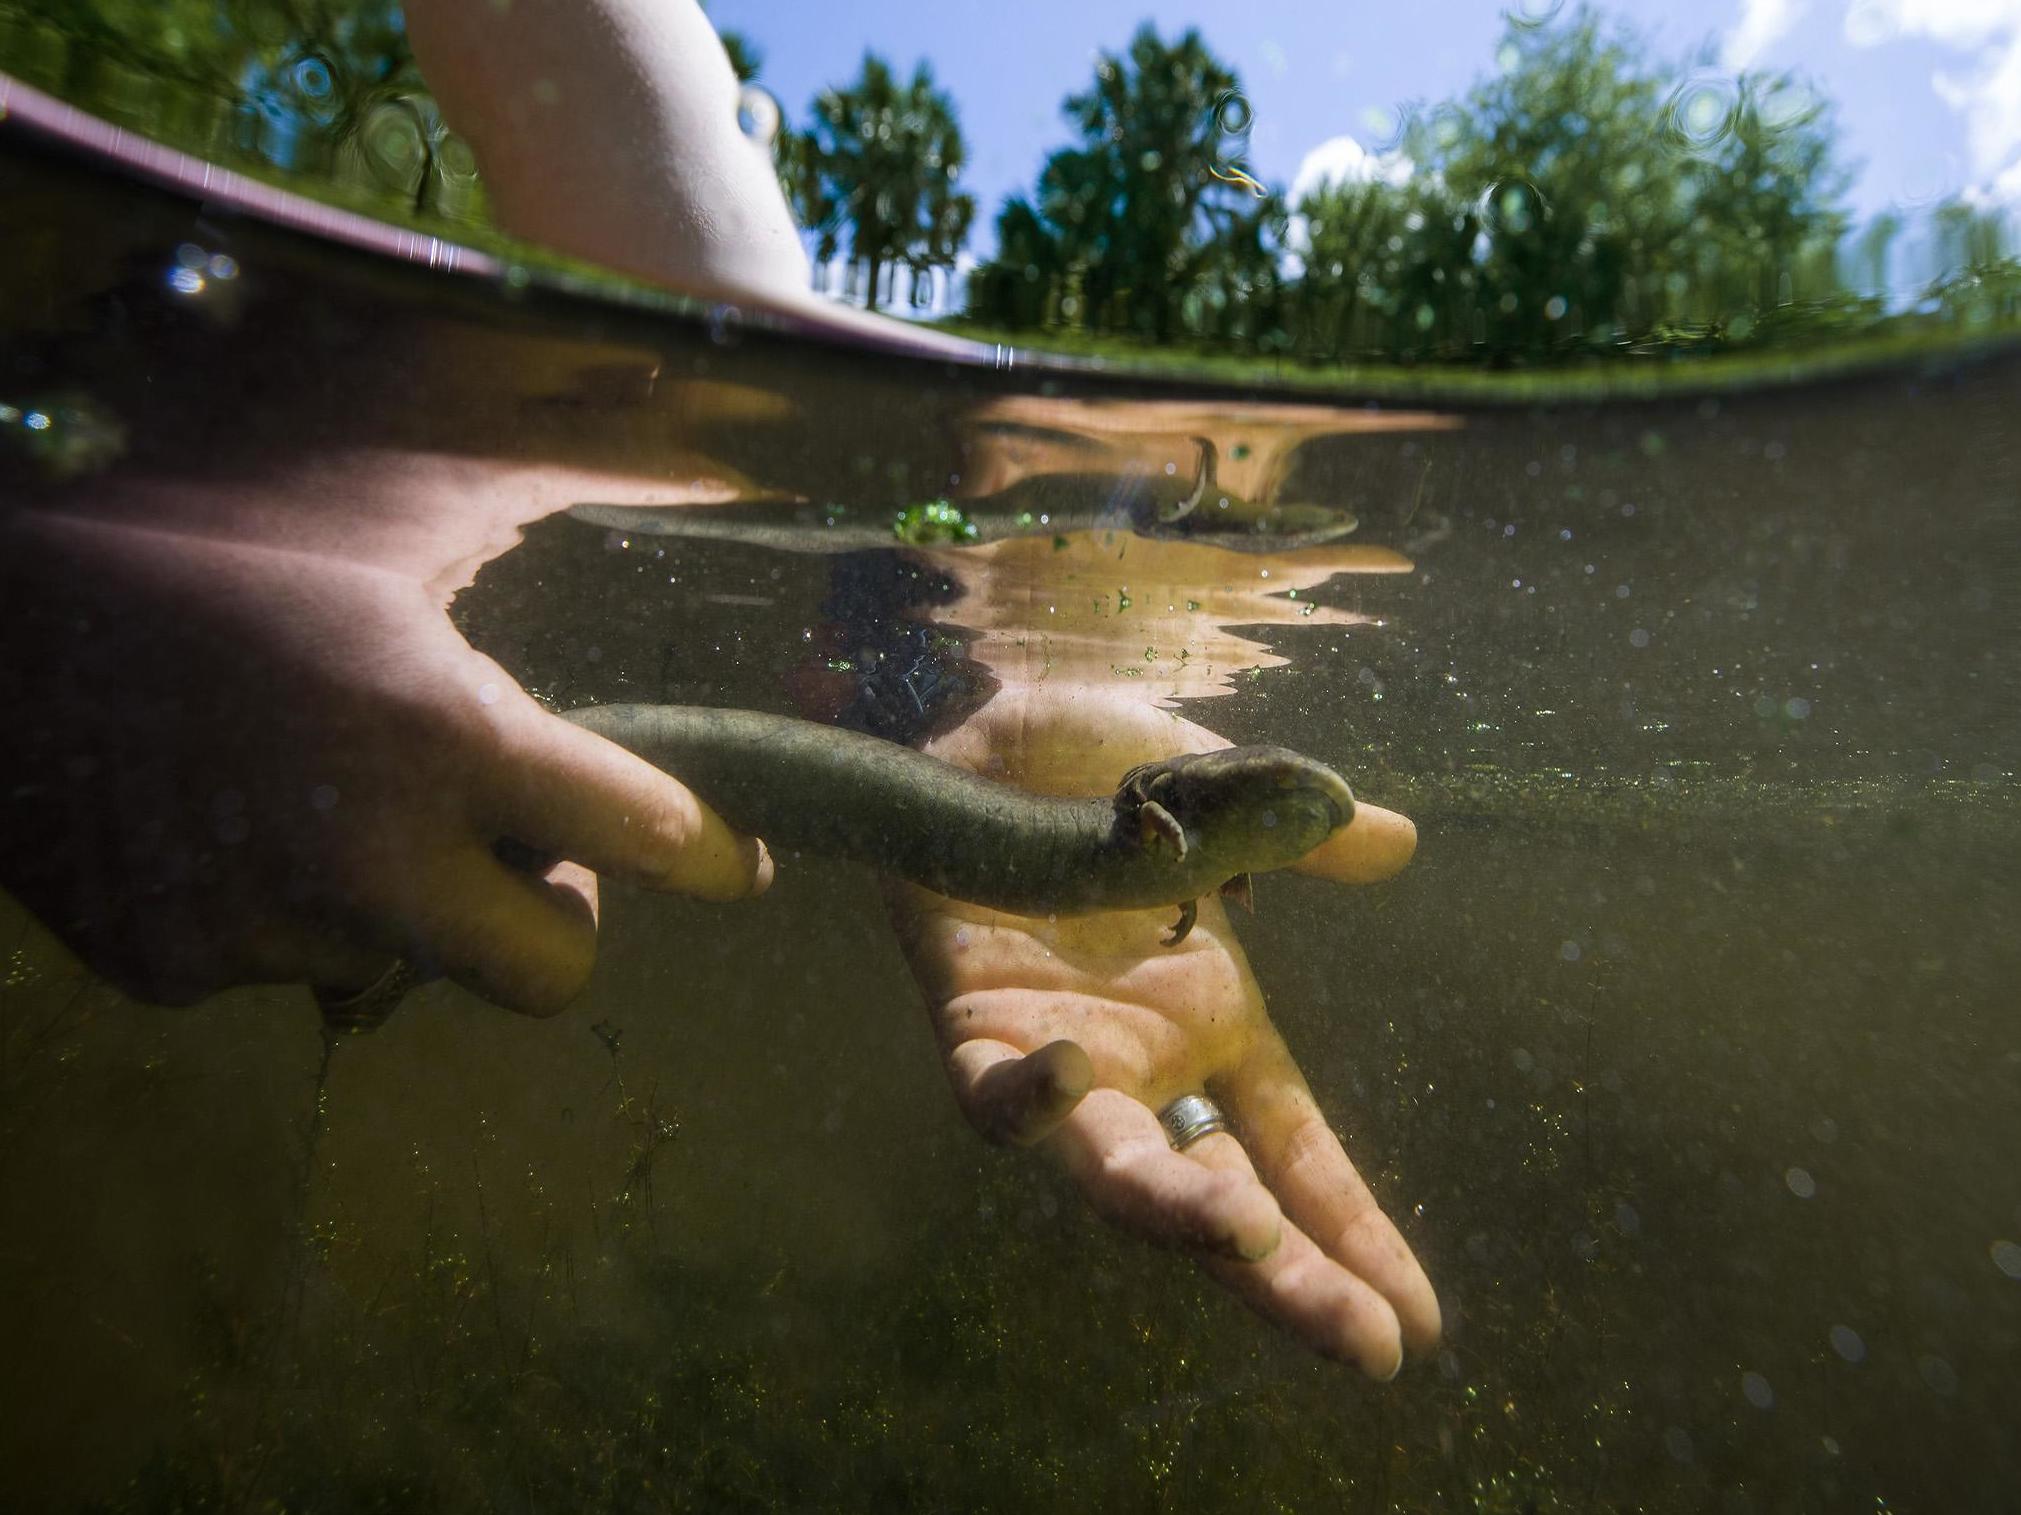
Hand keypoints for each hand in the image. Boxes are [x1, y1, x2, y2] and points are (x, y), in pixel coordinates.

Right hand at [0, 513, 770, 1011]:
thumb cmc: (206, 518)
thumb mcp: (396, 494)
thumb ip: (568, 478)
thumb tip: (725, 453)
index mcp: (442, 735)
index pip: (641, 833)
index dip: (707, 852)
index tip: (737, 867)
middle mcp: (364, 862)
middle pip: (551, 976)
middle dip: (561, 919)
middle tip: (526, 849)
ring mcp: (259, 931)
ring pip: (407, 959)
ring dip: (401, 892)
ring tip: (317, 777)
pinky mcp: (167, 968)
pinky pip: (286, 960)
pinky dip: (289, 902)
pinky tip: (228, 810)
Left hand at [884, 687, 1439, 1375]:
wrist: (979, 716)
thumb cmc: (1095, 766)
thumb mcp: (1220, 798)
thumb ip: (1295, 835)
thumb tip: (1397, 842)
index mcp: (1212, 1025)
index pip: (1295, 1157)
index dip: (1352, 1237)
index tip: (1419, 1328)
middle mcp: (1141, 1062)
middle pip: (1218, 1199)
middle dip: (1287, 1279)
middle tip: (1365, 1347)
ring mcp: (1058, 1052)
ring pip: (1113, 1172)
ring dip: (1172, 1213)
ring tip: (1246, 1236)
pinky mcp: (970, 1020)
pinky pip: (991, 1091)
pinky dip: (1025, 1099)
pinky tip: (1072, 1071)